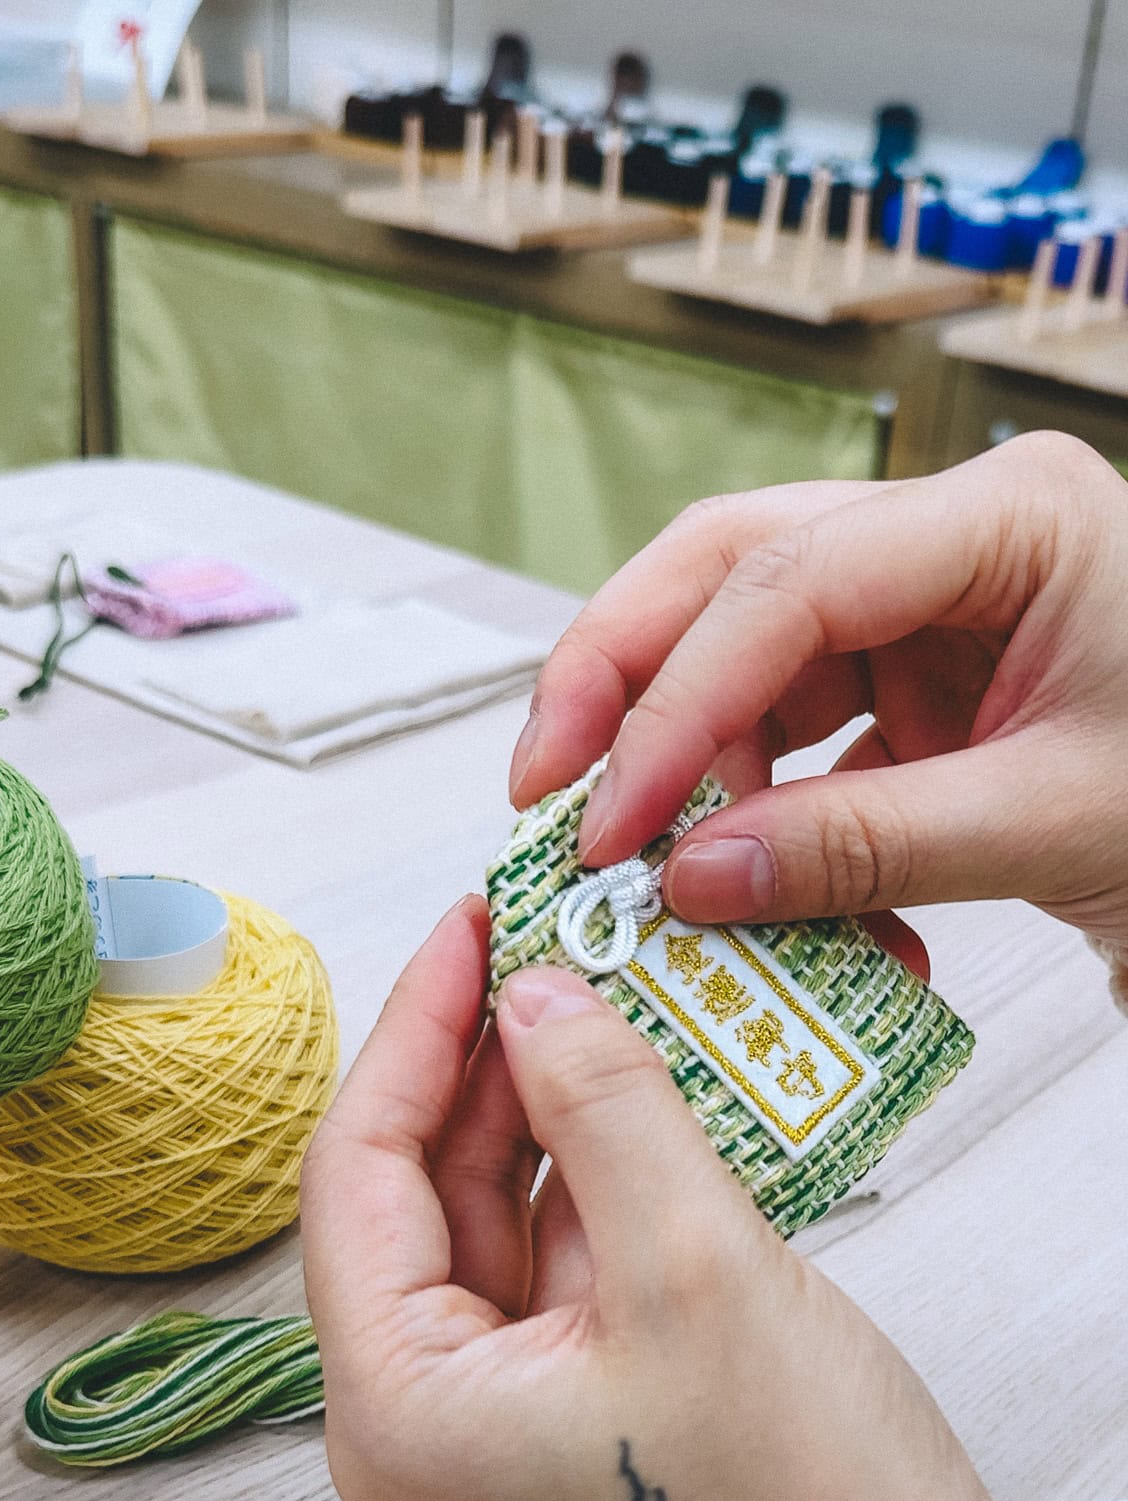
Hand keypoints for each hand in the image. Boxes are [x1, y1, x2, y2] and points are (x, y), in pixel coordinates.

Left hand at [302, 898, 998, 1500]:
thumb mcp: (696, 1266)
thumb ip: (602, 1106)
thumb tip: (539, 997)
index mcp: (397, 1420)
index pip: (356, 1176)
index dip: (415, 1034)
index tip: (471, 931)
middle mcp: (411, 1450)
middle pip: (416, 1210)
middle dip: (481, 1075)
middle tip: (543, 956)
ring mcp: (482, 1461)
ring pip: (485, 1248)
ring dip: (540, 1132)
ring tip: (597, 1017)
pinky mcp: (553, 1459)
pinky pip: (544, 1299)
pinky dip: (584, 1206)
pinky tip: (631, 1120)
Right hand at [510, 435, 1127, 957]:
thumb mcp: (1051, 821)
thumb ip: (862, 848)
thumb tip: (692, 880)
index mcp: (1009, 515)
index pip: (787, 584)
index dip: (674, 704)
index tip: (609, 818)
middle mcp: (952, 536)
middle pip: (729, 573)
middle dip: (625, 683)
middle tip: (547, 793)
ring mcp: (927, 603)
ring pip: (744, 651)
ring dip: (690, 765)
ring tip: (666, 873)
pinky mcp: (914, 676)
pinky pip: (793, 726)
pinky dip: (759, 809)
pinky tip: (755, 887)